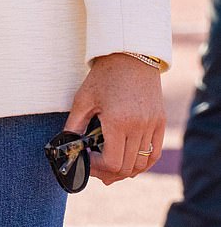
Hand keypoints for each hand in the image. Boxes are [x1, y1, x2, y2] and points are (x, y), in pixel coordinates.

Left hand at [65, 53, 164, 183]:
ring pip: (142, 164)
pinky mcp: (160, 123)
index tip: (86, 160)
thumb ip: (74, 125)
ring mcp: (152, 126)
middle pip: (127, 167)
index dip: (97, 168)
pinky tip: (129, 162)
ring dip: (126, 170)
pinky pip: (154, 154)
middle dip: (109, 172)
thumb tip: (66, 146)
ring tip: (111, 168)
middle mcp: (138, 126)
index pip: (111, 162)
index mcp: (118, 121)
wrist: (131, 53)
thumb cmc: (104, 75)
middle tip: (95, 169)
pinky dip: (142, 163)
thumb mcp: (83, 98)